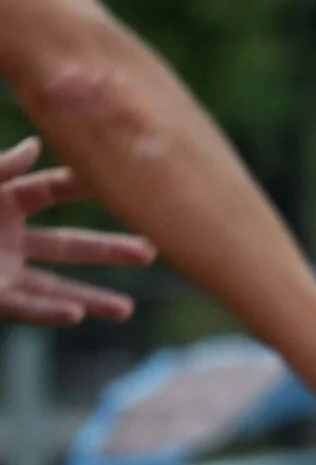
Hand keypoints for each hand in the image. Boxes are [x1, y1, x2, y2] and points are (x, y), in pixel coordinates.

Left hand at [0, 137, 153, 324]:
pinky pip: (24, 306)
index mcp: (2, 200)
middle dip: (109, 251)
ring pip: (56, 286)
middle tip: (152, 250)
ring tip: (126, 309)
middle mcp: (9, 237)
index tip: (121, 185)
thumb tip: (36, 148)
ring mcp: (2, 269)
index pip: (52, 191)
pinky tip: (76, 316)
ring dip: (91, 298)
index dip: (84, 187)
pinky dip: (48, 312)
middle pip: (70, 244)